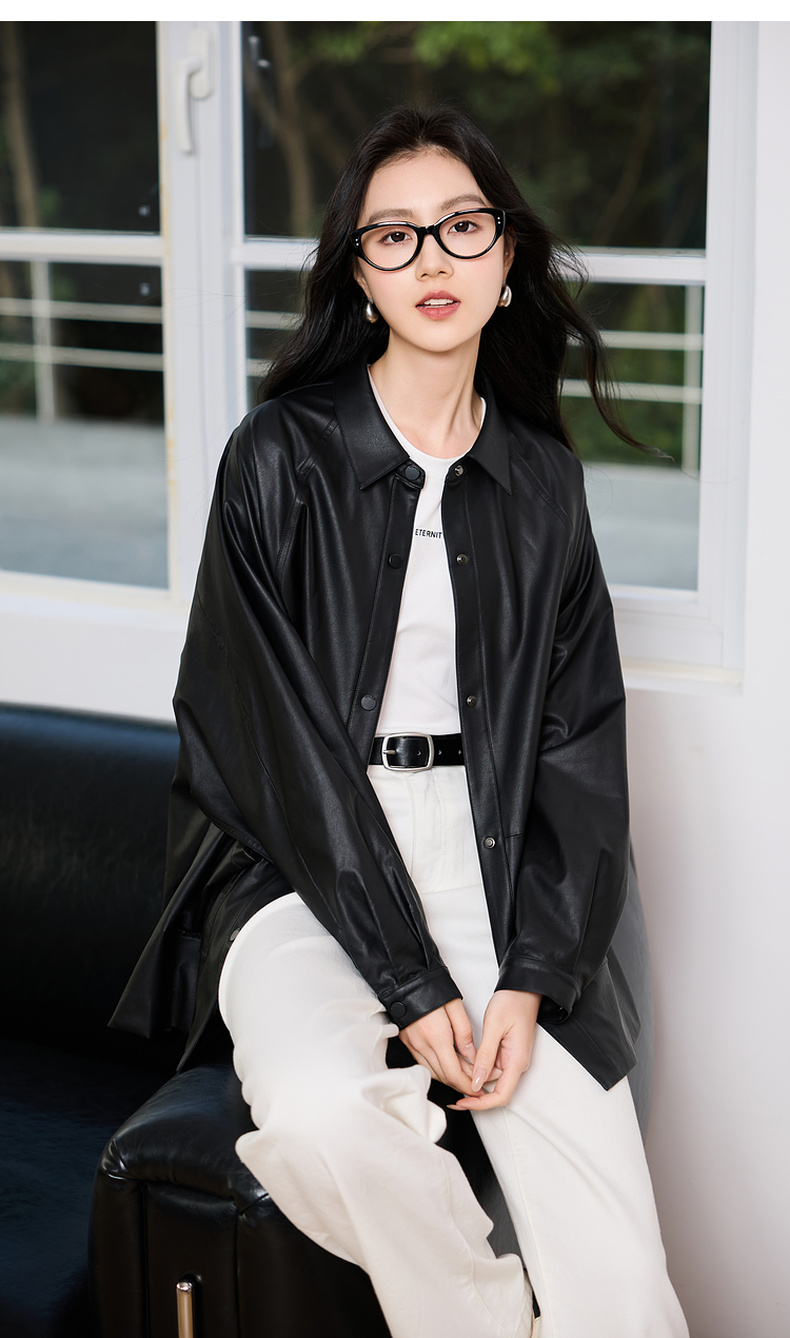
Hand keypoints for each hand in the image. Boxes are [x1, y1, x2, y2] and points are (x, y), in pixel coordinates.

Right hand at [400, 997, 478, 1094]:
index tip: (477, 1088)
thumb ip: (464, 1033)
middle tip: (474, 1084)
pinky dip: (437, 1070)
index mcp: (437, 1036)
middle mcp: (423, 1044)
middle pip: (444, 1076)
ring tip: (463, 1077)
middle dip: (461, 1084)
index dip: (467, 1084)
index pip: (453, 1072)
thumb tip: (471, 1056)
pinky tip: (446, 1067)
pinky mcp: (407, 1043)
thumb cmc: (432, 988)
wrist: (406, 979)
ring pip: (433, 1073)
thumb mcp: (456, 1007)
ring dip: (449, 1079)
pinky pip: (424, 1065)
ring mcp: (413, 1045)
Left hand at [447, 990, 540, 1111]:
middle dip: (473, 1093)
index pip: (501, 1095)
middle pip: (495, 1090)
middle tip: (451, 1090)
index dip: (480, 1104)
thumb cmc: (512, 1002)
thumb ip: (485, 1056)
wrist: (523, 989)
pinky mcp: (507, 1053)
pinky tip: (465, 1065)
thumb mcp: (494, 1027)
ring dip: (474, 1079)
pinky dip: (478, 1068)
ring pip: (491, 1078)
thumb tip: (476, 1082)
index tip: (462, 1102)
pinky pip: (491, 1067)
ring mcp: (512, 1058)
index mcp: (516, 1060)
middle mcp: (516, 1063)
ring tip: (454, 1074)